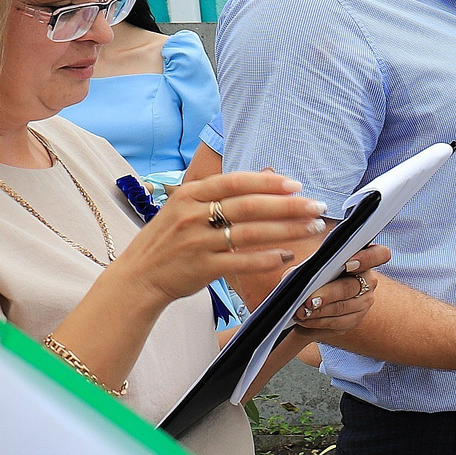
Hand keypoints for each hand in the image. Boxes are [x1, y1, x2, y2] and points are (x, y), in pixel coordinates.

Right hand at [111, 171, 325, 304]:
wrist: (138, 276)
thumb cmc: (169, 240)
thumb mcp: (184, 208)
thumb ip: (219, 194)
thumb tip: (267, 178)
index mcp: (190, 194)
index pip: (236, 182)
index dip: (269, 182)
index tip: (297, 185)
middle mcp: (193, 215)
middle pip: (250, 206)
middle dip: (289, 206)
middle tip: (317, 207)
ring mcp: (197, 242)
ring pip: (251, 233)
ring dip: (287, 230)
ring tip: (312, 228)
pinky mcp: (202, 267)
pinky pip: (242, 261)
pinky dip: (267, 258)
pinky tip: (287, 255)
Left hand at [286, 245, 389, 346]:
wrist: (310, 303)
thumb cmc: (311, 278)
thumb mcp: (309, 268)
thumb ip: (307, 267)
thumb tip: (296, 276)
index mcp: (362, 258)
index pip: (379, 254)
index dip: (367, 258)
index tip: (347, 264)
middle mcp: (368, 280)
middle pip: (353, 287)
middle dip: (328, 294)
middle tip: (309, 300)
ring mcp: (364, 301)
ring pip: (344, 307)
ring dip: (320, 311)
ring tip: (300, 312)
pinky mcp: (355, 319)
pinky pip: (338, 322)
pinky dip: (318, 321)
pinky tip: (305, 320)